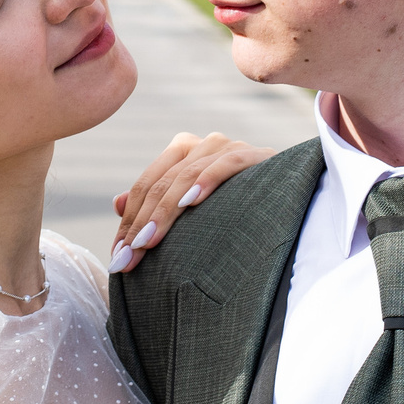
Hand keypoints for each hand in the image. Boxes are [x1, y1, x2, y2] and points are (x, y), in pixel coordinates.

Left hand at [108, 133, 273, 275]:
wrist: (287, 196)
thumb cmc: (233, 208)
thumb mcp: (189, 208)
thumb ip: (154, 203)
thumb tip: (116, 203)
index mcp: (181, 152)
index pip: (145, 185)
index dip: (128, 221)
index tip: (117, 258)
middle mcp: (201, 144)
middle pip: (160, 183)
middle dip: (140, 224)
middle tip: (127, 259)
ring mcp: (227, 146)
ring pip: (185, 176)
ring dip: (164, 212)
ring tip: (147, 242)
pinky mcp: (254, 154)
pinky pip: (226, 164)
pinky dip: (207, 181)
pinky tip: (192, 203)